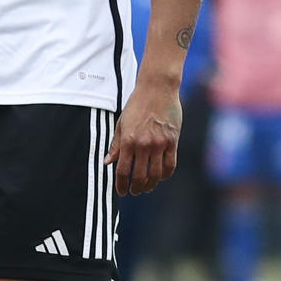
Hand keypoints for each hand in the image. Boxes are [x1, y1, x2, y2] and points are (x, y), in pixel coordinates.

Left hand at [105, 80, 182, 194]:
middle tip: (134, 191)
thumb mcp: (121, 124)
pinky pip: (170, 164)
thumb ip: (116, 145)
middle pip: (140, 176)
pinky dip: (165, 174)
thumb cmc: (137, 104)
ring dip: (151, 184)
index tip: (121, 191)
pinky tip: (160, 177)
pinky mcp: (173, 141)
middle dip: (136, 188)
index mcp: (128, 141)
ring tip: (147, 187)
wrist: (157, 88)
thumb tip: (107, 162)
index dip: (121, 185)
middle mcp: (144, 145)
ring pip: (156, 174)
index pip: (123, 171)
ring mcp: (160, 144)